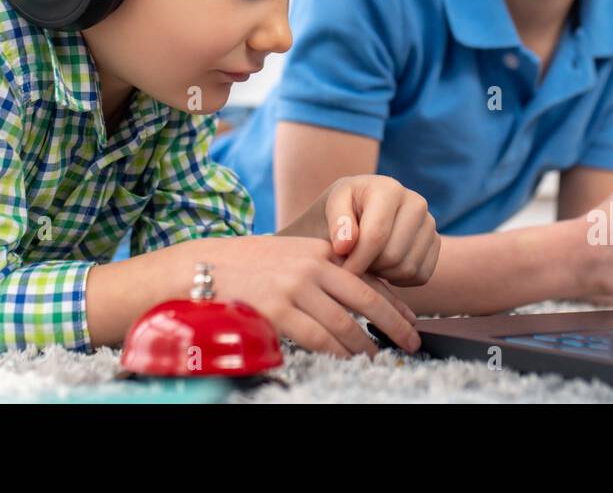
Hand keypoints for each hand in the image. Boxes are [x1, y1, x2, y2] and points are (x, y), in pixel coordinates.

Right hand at [185, 234, 421, 357]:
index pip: (368, 275)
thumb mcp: (287, 256)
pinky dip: (337, 352)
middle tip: (412, 341)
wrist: (200, 268)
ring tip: (378, 359)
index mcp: (318, 250)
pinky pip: (318, 338)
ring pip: (345, 323)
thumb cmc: (243, 266)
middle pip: (367, 298)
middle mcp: (313, 265)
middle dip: (394, 323)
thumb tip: (350, 294)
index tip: (411, 317)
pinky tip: (347, 361)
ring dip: (366, 345)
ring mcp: (296, 286)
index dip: (393, 299)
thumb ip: (317, 269)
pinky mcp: (279, 309)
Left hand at [281, 174, 440, 286]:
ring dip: (383, 273)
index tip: (341, 272)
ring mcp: (430, 224)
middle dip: (369, 266)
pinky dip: (400, 279)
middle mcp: (417, 203)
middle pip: (393, 256)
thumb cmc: (344, 208)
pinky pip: (421, 276)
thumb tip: (345, 246)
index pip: (376, 236)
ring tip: (367, 261)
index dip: (356, 261)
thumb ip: (337, 222)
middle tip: (354, 262)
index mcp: (389, 189)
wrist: (362, 209)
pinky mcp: (437, 243)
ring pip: (407, 269)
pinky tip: (383, 266)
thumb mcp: (332, 205)